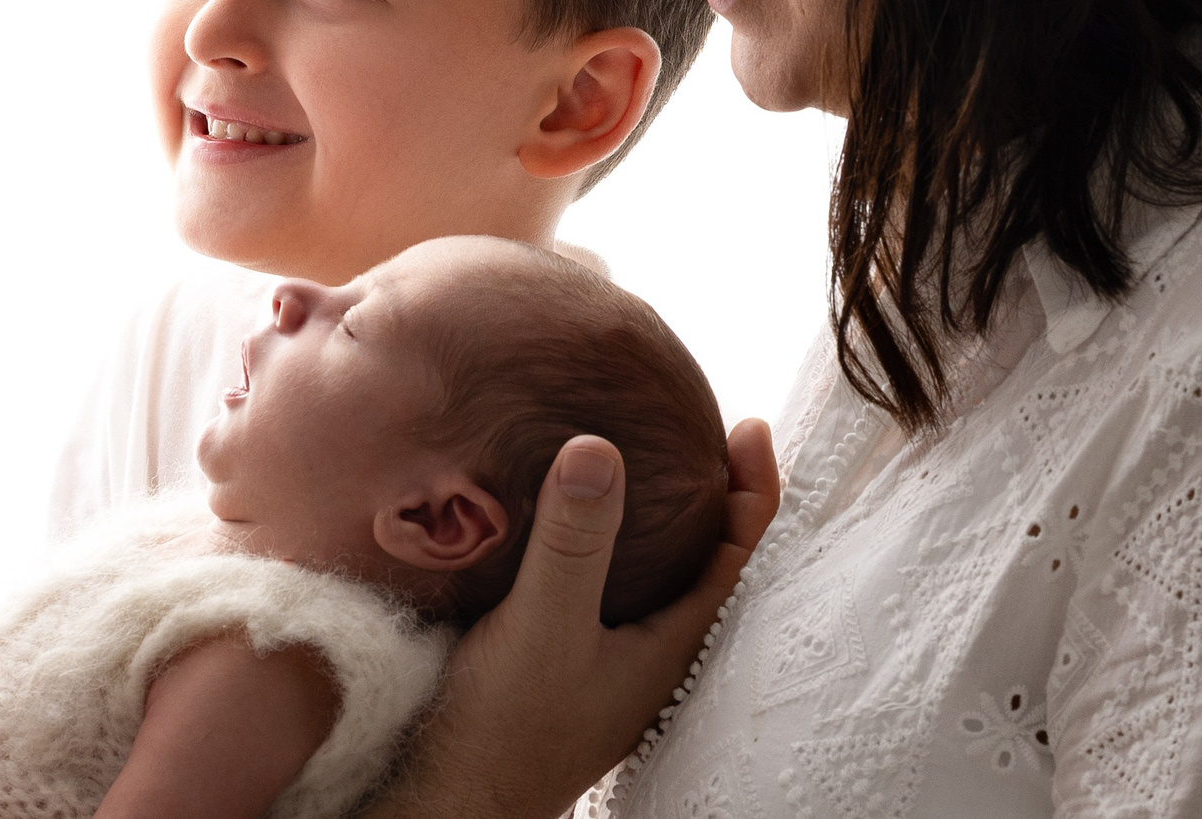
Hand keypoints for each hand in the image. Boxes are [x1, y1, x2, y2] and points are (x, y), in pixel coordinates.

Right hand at [364, 419, 780, 818]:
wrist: (449, 799)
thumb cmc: (504, 729)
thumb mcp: (543, 626)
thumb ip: (572, 544)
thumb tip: (599, 448)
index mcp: (668, 641)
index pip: (734, 551)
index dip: (751, 486)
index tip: (751, 425)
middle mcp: (645, 647)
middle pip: (699, 555)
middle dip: (705, 489)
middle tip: (695, 421)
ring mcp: (603, 654)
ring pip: (647, 569)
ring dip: (649, 512)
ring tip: (632, 451)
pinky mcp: (558, 654)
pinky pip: (597, 582)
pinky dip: (595, 538)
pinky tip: (556, 515)